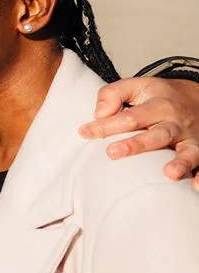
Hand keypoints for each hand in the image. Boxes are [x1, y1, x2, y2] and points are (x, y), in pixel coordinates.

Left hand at [79, 77, 198, 187]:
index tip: (84, 132)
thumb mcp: (137, 85)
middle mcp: (176, 123)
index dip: (106, 125)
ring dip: (180, 163)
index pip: (129, 117)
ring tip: (169, 174)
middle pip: (157, 135)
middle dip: (136, 145)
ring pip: (188, 152)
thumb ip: (113, 94)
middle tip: (112, 153)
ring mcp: (191, 139)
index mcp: (158, 106)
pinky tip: (195, 186)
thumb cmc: (160, 95)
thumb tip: (99, 114)